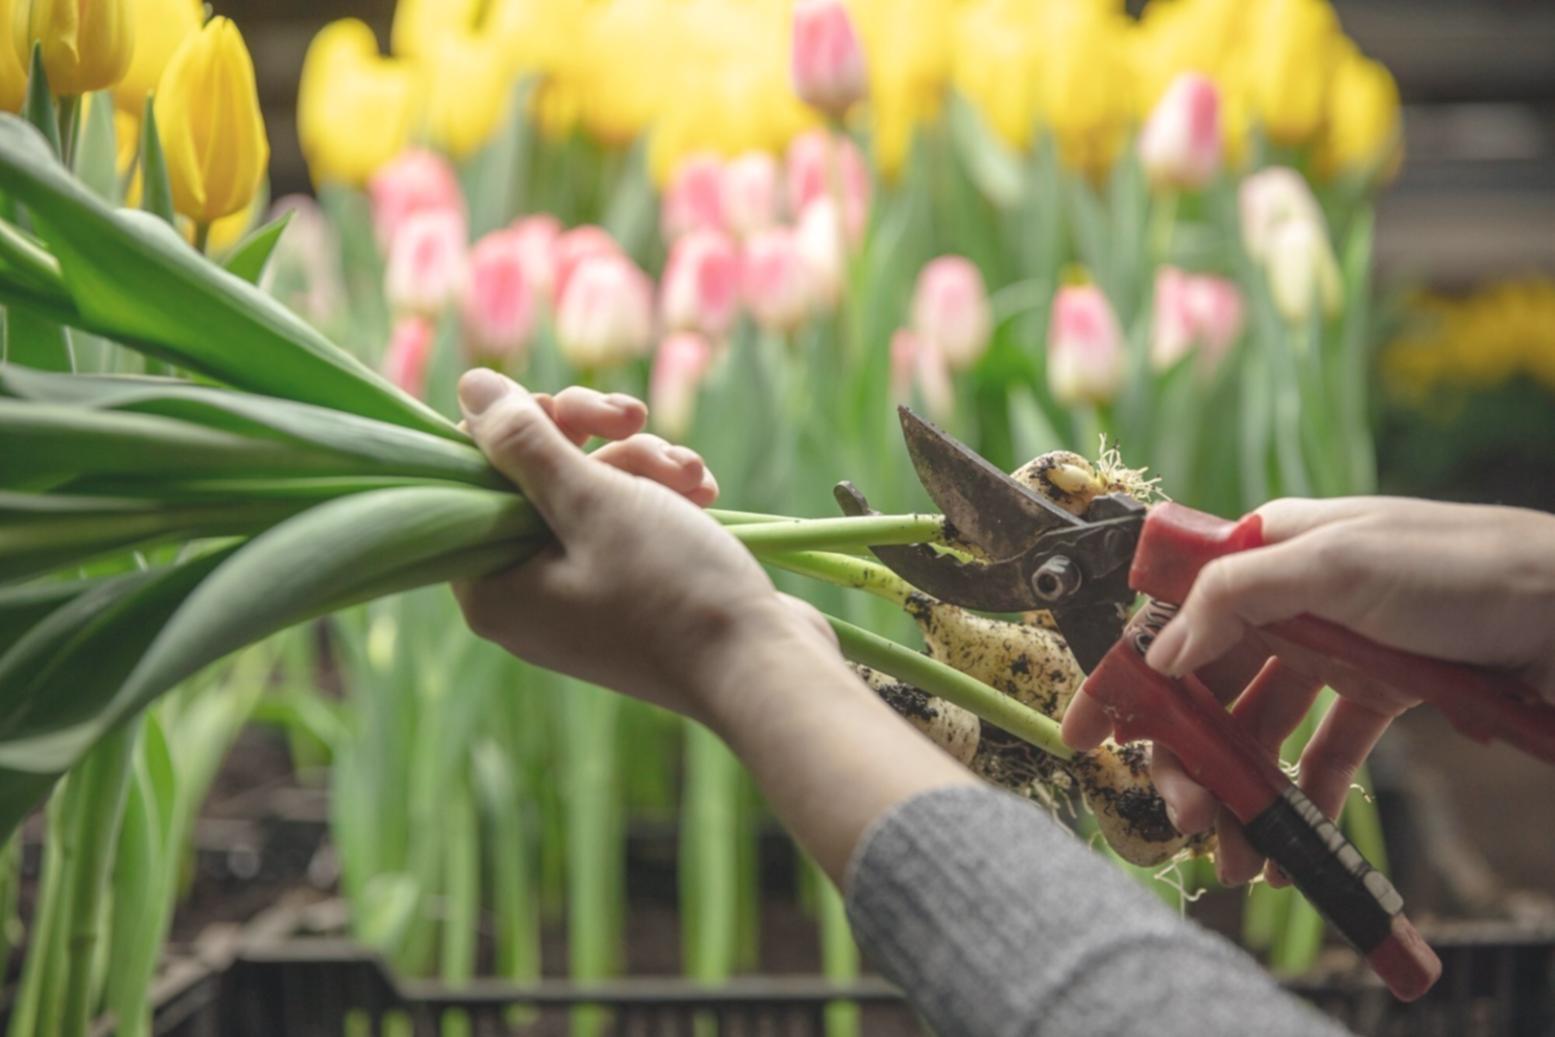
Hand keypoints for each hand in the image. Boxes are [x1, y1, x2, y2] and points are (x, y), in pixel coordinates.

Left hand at [453, 369, 832, 719]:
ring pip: (592, 493)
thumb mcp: (593, 500)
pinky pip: (627, 525)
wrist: (764, 667)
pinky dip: (662, 498)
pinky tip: (704, 494)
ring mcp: (580, 600)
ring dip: (642, 464)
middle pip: (536, 479)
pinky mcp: (629, 597)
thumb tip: (472, 385)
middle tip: (637, 418)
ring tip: (690, 475)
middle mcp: (525, 598)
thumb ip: (524, 443)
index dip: (518, 430)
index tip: (569, 413)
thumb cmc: (671, 586)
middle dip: (596, 440)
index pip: (473, 477)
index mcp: (492, 588)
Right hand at [1063, 496, 1554, 885]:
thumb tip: (1162, 649)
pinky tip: (1295, 843)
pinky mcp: (1379, 690)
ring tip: (1242, 852)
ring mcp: (1334, 648)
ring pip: (1262, 728)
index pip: (1171, 616)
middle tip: (1188, 816)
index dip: (1125, 677)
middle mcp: (1290, 600)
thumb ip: (1237, 598)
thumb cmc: (1462, 567)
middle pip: (1211, 687)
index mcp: (1267, 553)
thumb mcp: (1338, 563)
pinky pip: (1323, 750)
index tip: (1086, 734)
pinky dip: (1305, 796)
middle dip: (1190, 757)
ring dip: (1244, 789)